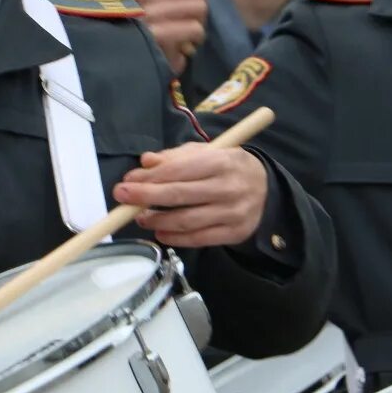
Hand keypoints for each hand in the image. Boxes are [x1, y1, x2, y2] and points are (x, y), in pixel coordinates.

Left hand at [113, 142, 267, 247]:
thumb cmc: (230, 169)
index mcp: (222, 161)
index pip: (179, 170)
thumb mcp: (209, 153)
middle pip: (179, 195)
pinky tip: (160, 232)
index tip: (128, 181)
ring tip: (140, 217)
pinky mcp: (234, 233)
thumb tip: (146, 162)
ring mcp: (232, 213)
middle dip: (145, 197)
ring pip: (186, 221)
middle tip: (122, 198)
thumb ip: (176, 156)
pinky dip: (175, 238)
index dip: (150, 177)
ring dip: (157, 220)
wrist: (269, 192)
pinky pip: (198, 239)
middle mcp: (228, 187)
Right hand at [138, 0, 209, 74]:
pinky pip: (194, 28)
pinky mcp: (156, 37)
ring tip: (186, 30)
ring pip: (199, 7)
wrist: (145, 59)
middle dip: (200, 6)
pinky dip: (196, 37)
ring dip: (199, 23)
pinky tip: (186, 42)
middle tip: (187, 18)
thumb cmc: (163, 23)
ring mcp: (149, 15)